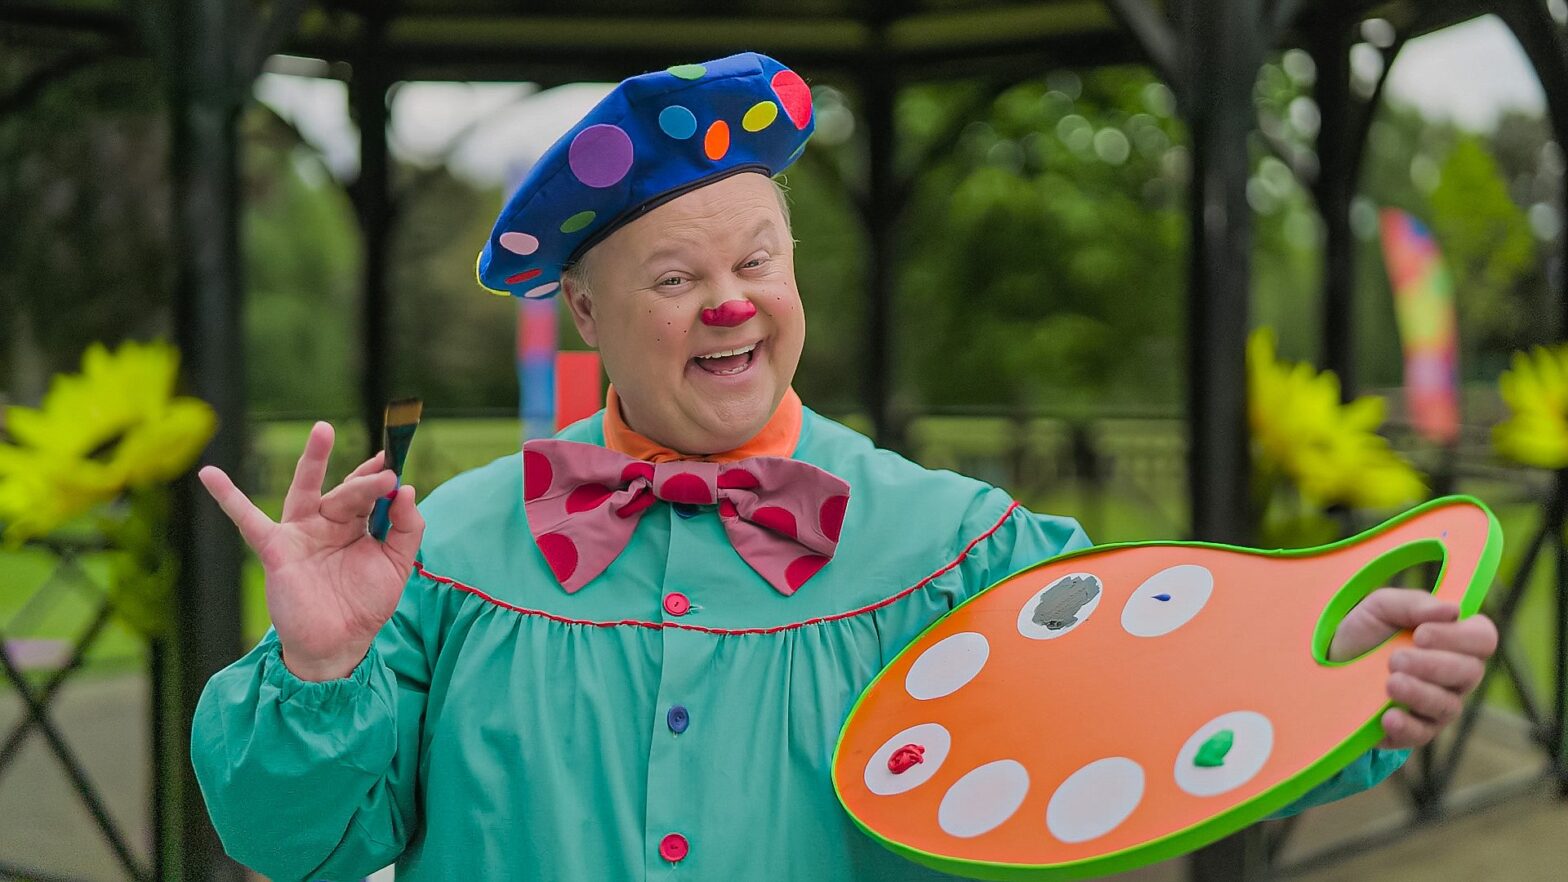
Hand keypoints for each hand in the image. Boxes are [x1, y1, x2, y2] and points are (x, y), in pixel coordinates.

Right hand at [198, 421, 424, 680]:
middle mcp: (328, 523)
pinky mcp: (276, 549)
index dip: (383, 478)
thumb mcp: (397, 565)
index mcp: (357, 526)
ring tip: (323, 430)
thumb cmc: (366, 604)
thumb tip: (409, 490)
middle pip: (346, 492)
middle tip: (385, 472)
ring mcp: (300, 533)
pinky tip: (209, 474)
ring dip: (314, 460)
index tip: (396, 460)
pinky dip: (227, 497)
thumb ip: (408, 528)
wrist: (338, 645)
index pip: (370, 493)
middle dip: (366, 483)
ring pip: (306, 490)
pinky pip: (247, 520)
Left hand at [1328, 587, 1497, 749]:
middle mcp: (1455, 675)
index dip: (1459, 637)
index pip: (1483, 638)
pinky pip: (1422, 734)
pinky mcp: (1414, 730)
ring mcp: (1438, 705)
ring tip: (1390, 683)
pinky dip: (1407, 726)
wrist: (1330, 663)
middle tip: (1395, 658)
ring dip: (1420, 693)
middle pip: (1469, 673)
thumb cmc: (1367, 631)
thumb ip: (1415, 604)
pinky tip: (1389, 716)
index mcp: (1455, 640)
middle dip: (1433, 665)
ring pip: (1448, 705)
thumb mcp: (1382, 607)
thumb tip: (1452, 610)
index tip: (1420, 634)